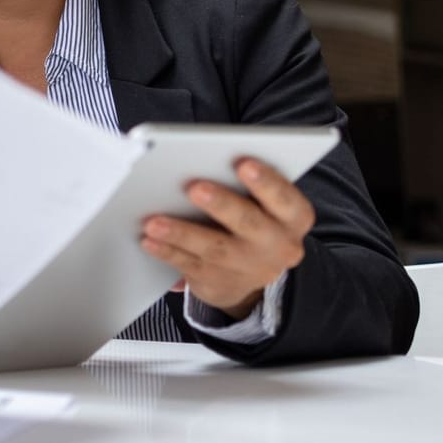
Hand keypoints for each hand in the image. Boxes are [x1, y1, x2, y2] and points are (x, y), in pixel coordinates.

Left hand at [139, 156, 315, 316]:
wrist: (251, 272)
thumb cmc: (254, 219)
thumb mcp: (267, 205)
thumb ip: (250, 186)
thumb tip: (211, 162)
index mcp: (293, 218)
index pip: (285, 199)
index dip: (266, 182)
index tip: (244, 163)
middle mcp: (276, 245)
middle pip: (248, 223)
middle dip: (221, 204)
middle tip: (195, 187)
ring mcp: (247, 267)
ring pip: (213, 247)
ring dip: (181, 233)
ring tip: (154, 221)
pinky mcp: (218, 280)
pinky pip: (189, 264)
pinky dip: (167, 251)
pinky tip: (149, 240)